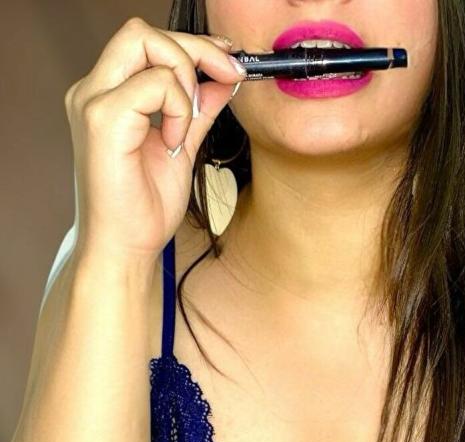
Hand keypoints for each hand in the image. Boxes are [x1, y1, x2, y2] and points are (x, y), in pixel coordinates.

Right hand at [63, 17, 245, 263]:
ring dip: (185, 79)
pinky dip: (177, 107)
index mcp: (109, 95)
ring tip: (186, 124)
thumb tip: (223, 79)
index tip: (230, 65)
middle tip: (227, 76)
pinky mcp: (102, 120)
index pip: (147, 41)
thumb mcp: (183, 145)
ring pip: (146, 43)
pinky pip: (154, 84)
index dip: (194, 47)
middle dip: (195, 49)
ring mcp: (93, 103)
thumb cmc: (145, 205)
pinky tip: (172, 141)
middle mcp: (94, 91)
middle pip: (143, 31)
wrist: (126, 247)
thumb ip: (199, 109)